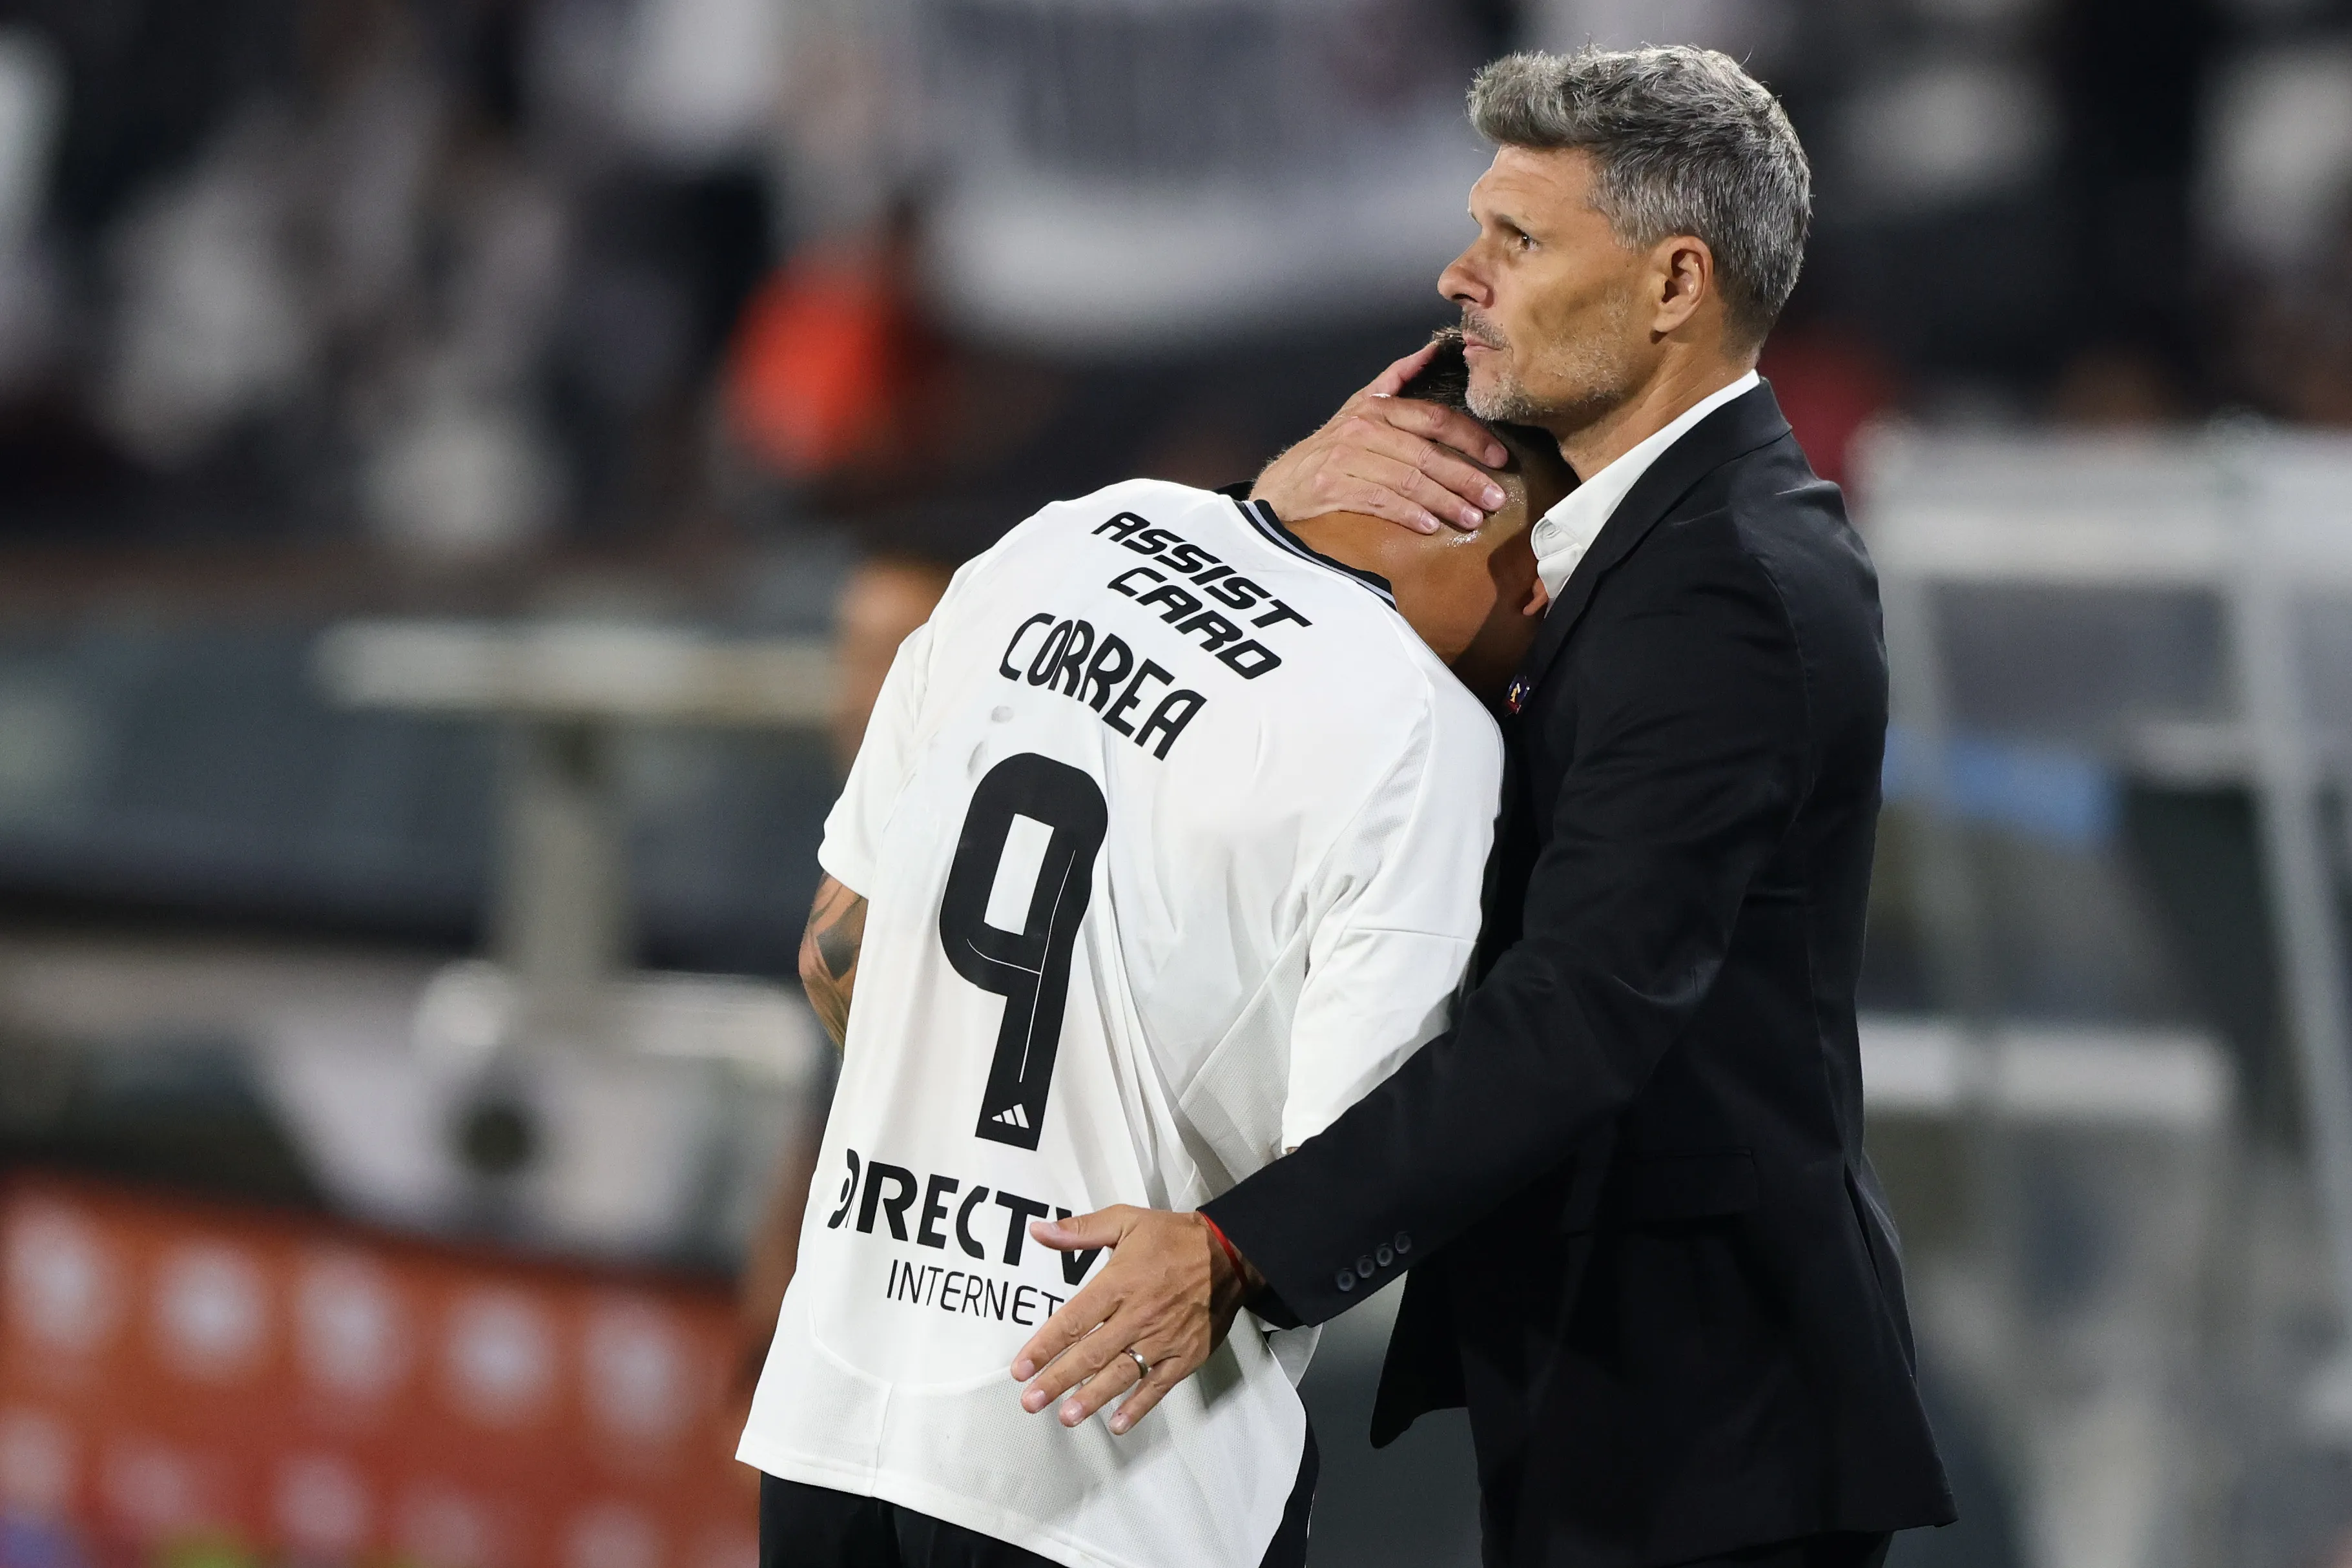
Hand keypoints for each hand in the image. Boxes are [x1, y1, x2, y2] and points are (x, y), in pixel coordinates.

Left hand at [1011, 1207, 1255, 1434]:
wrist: (1231, 1253)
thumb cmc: (1174, 1237)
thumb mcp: (1125, 1220)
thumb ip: (1080, 1230)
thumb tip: (1039, 1232)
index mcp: (1120, 1283)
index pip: (1074, 1320)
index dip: (1045, 1346)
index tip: (1021, 1368)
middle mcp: (1138, 1315)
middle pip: (1091, 1353)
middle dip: (1057, 1380)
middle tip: (1030, 1401)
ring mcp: (1163, 1339)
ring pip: (1121, 1374)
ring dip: (1091, 1398)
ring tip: (1066, 1417)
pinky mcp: (1185, 1355)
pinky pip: (1158, 1386)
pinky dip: (1138, 1407)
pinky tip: (1118, 1423)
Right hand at [1251, 341, 1510, 534]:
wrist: (1280, 486)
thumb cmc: (1328, 449)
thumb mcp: (1359, 407)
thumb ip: (1397, 379)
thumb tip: (1432, 350)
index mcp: (1377, 407)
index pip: (1435, 419)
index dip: (1472, 438)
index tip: (1500, 458)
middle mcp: (1363, 429)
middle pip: (1426, 453)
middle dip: (1466, 478)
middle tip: (1495, 498)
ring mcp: (1346, 458)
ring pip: (1408, 480)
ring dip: (1445, 502)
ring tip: (1472, 518)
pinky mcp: (1332, 487)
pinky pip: (1380, 501)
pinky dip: (1407, 514)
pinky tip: (1430, 526)